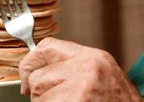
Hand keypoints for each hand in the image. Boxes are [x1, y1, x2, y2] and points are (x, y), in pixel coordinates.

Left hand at [19, 37, 143, 100]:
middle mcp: (85, 69)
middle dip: (41, 92)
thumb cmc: (117, 100)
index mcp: (91, 57)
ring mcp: (79, 89)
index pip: (46, 47)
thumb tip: (34, 69)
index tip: (25, 76)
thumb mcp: (100, 72)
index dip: (30, 62)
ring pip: (38, 97)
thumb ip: (72, 65)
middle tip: (62, 99)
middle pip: (37, 77)